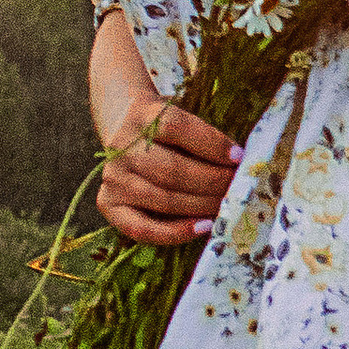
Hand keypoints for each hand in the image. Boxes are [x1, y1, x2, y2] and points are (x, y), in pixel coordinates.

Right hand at [96, 89, 240, 248]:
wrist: (124, 128)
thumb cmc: (166, 129)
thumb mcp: (181, 119)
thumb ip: (203, 138)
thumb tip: (239, 165)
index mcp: (143, 116)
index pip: (177, 127)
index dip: (212, 144)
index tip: (239, 157)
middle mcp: (122, 147)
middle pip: (172, 169)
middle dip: (213, 182)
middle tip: (239, 189)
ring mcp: (114, 177)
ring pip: (163, 198)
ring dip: (202, 206)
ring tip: (227, 206)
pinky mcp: (109, 203)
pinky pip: (142, 228)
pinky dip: (174, 232)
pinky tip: (202, 227)